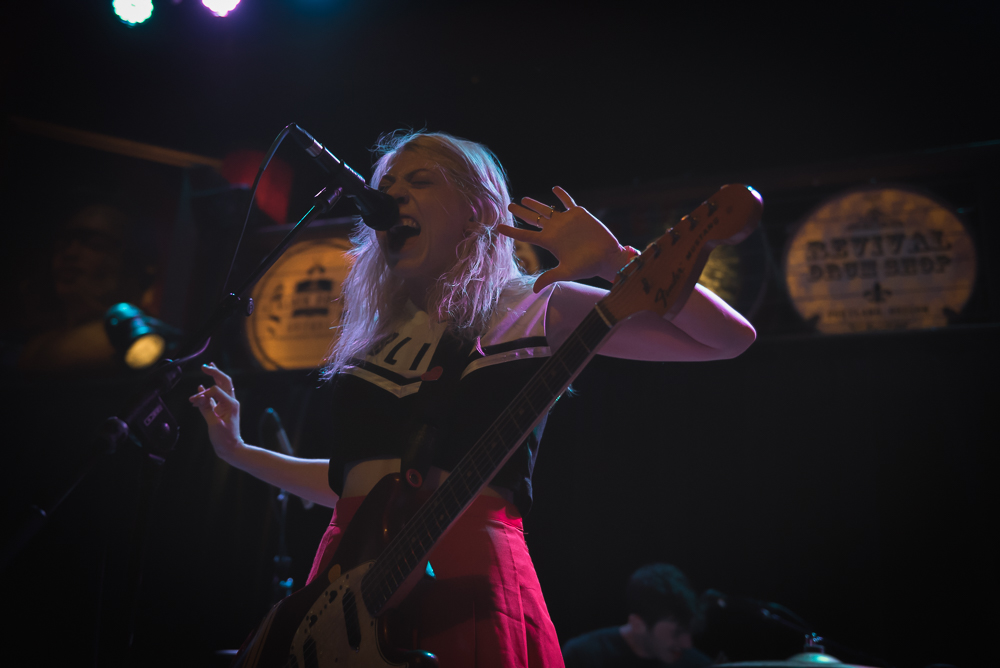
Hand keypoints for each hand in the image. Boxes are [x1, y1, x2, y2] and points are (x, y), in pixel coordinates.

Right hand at [188, 362, 243, 461]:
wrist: (231, 449)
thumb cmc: (224, 439)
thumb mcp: (214, 424)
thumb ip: (206, 409)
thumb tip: (199, 396)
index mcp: (231, 404)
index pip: (216, 390)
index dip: (204, 393)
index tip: (194, 401)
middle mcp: (231, 402)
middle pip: (225, 381)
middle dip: (215, 372)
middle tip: (205, 366)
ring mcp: (227, 405)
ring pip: (222, 386)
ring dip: (215, 376)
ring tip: (209, 366)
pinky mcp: (221, 410)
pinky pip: (215, 397)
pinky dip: (208, 391)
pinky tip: (201, 387)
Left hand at [501, 186, 631, 291]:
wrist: (607, 257)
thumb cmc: (588, 266)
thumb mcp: (566, 272)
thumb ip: (549, 277)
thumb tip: (534, 290)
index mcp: (549, 242)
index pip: (526, 235)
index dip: (512, 231)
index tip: (499, 227)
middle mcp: (555, 230)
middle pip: (533, 219)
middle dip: (521, 212)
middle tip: (509, 205)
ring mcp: (566, 221)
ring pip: (547, 209)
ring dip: (536, 203)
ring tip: (524, 199)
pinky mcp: (578, 214)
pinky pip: (567, 201)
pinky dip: (561, 194)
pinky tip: (554, 189)